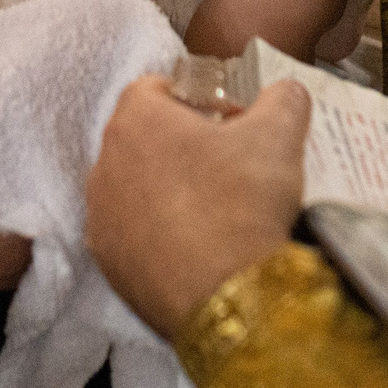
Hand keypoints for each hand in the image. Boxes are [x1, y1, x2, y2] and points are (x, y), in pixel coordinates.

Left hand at [86, 76, 308, 337]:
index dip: (195, 98)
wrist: (232, 299)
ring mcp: (102, 218)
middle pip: (143, 139)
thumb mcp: (279, 135)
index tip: (227, 119)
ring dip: (169, 191)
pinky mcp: (110, 264)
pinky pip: (133, 236)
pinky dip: (160, 235)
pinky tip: (198, 247)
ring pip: (135, 189)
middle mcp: (105, 164)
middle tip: (227, 163)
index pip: (155, 88)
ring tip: (216, 209)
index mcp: (136, 121)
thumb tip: (286, 93)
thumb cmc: (244, 205)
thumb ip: (282, 99)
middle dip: (182, 146)